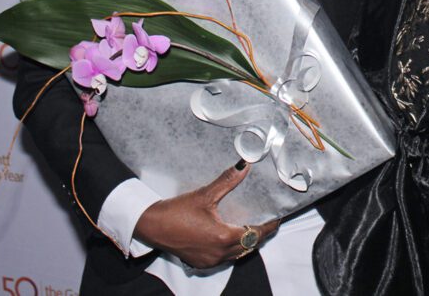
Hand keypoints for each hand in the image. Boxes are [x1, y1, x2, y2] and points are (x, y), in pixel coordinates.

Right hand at [133, 162, 278, 268]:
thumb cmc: (176, 212)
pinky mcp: (200, 262)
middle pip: (249, 246)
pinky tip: (231, 238)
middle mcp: (219, 253)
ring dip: (247, 243)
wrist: (152, 226)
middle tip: (269, 222)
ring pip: (237, 254)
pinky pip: (225, 258)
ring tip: (254, 229)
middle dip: (260, 235)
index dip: (268, 227)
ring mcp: (209, 260)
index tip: (277, 219)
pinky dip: (232, 249)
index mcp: (223, 237)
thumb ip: (227, 181)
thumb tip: (244, 166)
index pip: (255, 234)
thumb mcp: (204, 195)